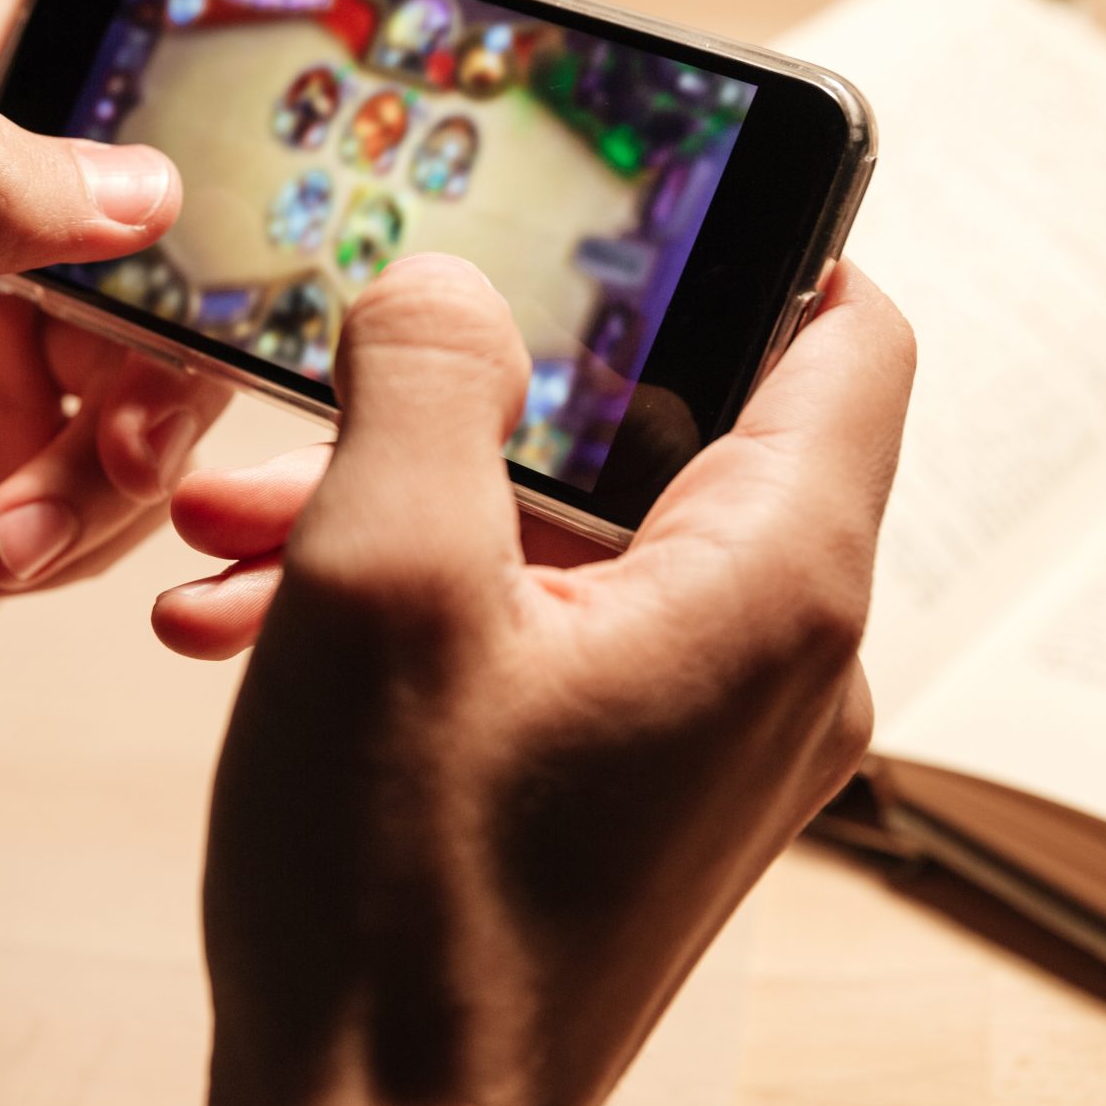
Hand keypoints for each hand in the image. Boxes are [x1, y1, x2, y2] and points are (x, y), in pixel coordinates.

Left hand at [0, 0, 229, 827]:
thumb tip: (138, 182)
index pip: (61, 20)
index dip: (161, 40)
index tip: (230, 123)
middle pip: (165, 225)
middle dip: (161, 341)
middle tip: (112, 432)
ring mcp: (18, 356)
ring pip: (167, 365)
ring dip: (113, 466)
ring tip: (7, 534)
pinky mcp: (43, 468)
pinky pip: (142, 472)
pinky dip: (88, 531)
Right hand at [190, 254, 912, 1105]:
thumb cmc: (397, 904)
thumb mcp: (384, 578)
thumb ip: (430, 381)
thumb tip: (454, 289)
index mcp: (776, 583)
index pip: (855, 337)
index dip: (763, 240)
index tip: (638, 201)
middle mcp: (783, 658)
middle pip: (677, 432)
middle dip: (487, 396)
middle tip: (355, 375)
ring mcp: (713, 733)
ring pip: (582, 539)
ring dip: (418, 505)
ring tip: (250, 523)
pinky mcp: (638, 786)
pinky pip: (552, 636)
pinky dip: (427, 606)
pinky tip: (260, 621)